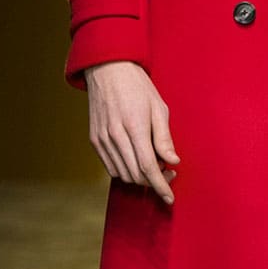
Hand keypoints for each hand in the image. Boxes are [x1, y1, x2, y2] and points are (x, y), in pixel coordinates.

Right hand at [84, 62, 179, 204]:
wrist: (108, 70)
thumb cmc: (138, 86)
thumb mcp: (159, 108)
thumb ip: (164, 138)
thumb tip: (173, 161)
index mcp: (134, 127)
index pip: (148, 167)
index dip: (160, 186)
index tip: (169, 198)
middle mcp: (115, 136)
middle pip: (135, 174)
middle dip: (154, 181)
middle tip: (169, 171)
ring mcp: (102, 139)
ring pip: (122, 174)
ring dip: (140, 177)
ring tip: (154, 163)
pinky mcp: (95, 140)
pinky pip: (110, 167)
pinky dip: (125, 170)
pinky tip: (136, 160)